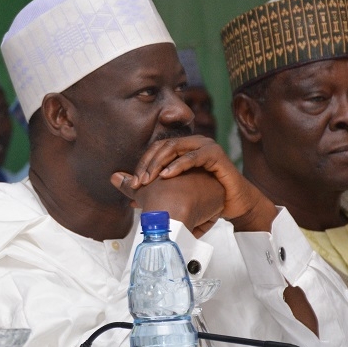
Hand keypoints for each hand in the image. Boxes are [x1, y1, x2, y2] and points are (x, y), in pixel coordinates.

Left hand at [114, 136, 276, 231]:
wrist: (232, 203)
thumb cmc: (203, 197)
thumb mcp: (170, 191)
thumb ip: (144, 184)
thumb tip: (115, 179)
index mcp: (180, 148)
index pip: (154, 149)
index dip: (142, 165)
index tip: (133, 185)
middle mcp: (191, 143)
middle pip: (162, 146)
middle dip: (147, 164)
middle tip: (138, 184)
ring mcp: (204, 145)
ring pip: (174, 147)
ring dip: (159, 163)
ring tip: (149, 181)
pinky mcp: (215, 154)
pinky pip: (193, 156)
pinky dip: (178, 165)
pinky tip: (166, 176)